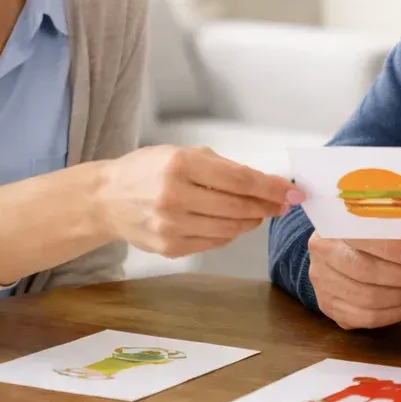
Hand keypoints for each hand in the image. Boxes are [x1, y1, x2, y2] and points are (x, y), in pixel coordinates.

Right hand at [98, 146, 301, 257]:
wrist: (106, 198)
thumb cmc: (147, 170)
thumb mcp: (182, 153)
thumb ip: (223, 167)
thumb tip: (266, 184)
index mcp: (180, 164)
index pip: (240, 179)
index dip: (272, 188)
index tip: (294, 193)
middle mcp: (175, 195)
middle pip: (239, 207)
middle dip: (267, 206)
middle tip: (281, 205)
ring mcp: (171, 226)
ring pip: (230, 229)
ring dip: (250, 221)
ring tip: (256, 212)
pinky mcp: (170, 248)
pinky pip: (213, 243)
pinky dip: (228, 233)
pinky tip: (229, 223)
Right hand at [307, 236, 400, 329]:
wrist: (337, 254)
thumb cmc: (366, 237)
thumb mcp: (380, 224)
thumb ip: (399, 229)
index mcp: (333, 228)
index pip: (361, 239)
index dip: (390, 249)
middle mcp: (321, 256)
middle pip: (364, 271)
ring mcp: (322, 284)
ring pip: (366, 299)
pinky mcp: (329, 307)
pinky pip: (365, 318)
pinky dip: (392, 313)